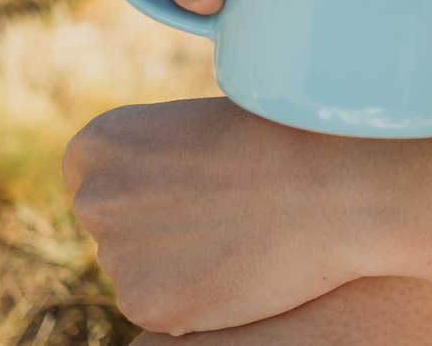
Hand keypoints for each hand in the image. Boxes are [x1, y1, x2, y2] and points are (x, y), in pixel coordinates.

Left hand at [64, 96, 372, 334]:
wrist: (337, 186)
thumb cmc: (284, 138)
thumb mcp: (199, 124)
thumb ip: (154, 157)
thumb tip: (144, 193)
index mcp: (98, 143)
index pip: (94, 175)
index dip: (144, 181)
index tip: (188, 180)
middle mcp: (93, 199)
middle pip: (112, 224)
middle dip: (155, 224)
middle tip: (220, 209)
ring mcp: (117, 257)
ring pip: (138, 268)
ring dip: (175, 261)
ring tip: (239, 232)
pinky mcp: (147, 306)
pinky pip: (160, 307)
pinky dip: (192, 296)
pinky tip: (237, 266)